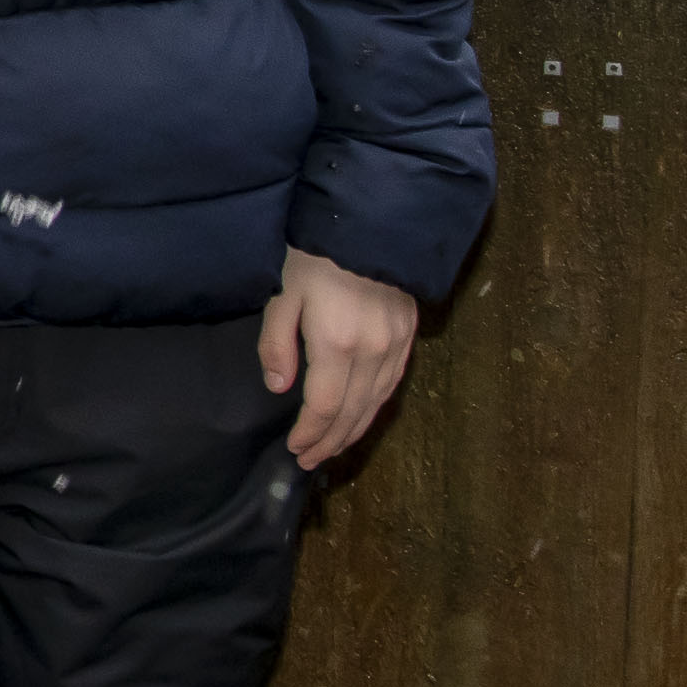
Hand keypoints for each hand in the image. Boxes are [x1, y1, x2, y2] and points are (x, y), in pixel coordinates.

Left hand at [259, 245, 418, 467]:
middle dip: (331, 440)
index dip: (310, 433)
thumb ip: (277, 344)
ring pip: (377, 402)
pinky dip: (376, 406)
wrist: (368, 226)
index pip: (325, 406)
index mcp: (337, 345)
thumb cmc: (315, 258)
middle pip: (353, 412)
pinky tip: (363, 415)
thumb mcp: (283, 296)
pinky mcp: (409, 336)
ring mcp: (396, 345)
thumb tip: (279, 388)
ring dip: (355, 430)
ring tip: (333, 448)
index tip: (295, 449)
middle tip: (311, 460)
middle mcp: (372, 352)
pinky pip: (393, 383)